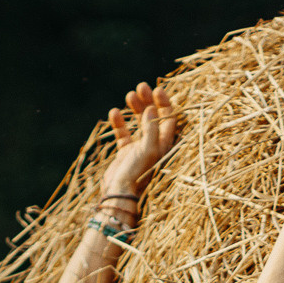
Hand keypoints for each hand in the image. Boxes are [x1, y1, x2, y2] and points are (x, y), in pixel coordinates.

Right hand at [99, 82, 178, 198]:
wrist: (120, 195)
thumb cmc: (138, 175)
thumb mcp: (149, 150)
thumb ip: (151, 129)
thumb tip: (151, 108)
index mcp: (166, 145)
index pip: (169, 119)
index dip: (164, 103)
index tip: (156, 90)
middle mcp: (155, 145)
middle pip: (155, 118)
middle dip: (149, 101)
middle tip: (140, 87)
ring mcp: (140, 149)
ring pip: (140, 123)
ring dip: (135, 108)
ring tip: (129, 95)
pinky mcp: (126, 153)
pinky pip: (124, 134)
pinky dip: (120, 123)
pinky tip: (113, 112)